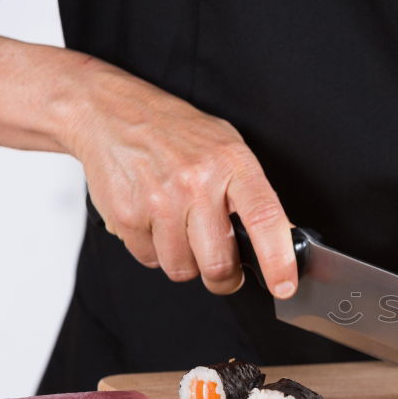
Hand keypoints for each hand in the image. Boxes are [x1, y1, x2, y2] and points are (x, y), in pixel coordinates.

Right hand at [62, 62, 295, 296]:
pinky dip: (155, 251)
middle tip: (224, 270)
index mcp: (232, 165)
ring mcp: (159, 199)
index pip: (265, 219)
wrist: (112, 112)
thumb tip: (286, 237)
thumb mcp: (229, 150)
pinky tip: (155, 222)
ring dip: (186, 262)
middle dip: (224, 278)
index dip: (278, 260)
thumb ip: (257, 194)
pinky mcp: (127, 215)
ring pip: (183, 269)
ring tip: (182, 231)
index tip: (284, 286)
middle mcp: (197, 182)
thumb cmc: (177, 133)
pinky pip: (150, 260)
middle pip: (218, 263)